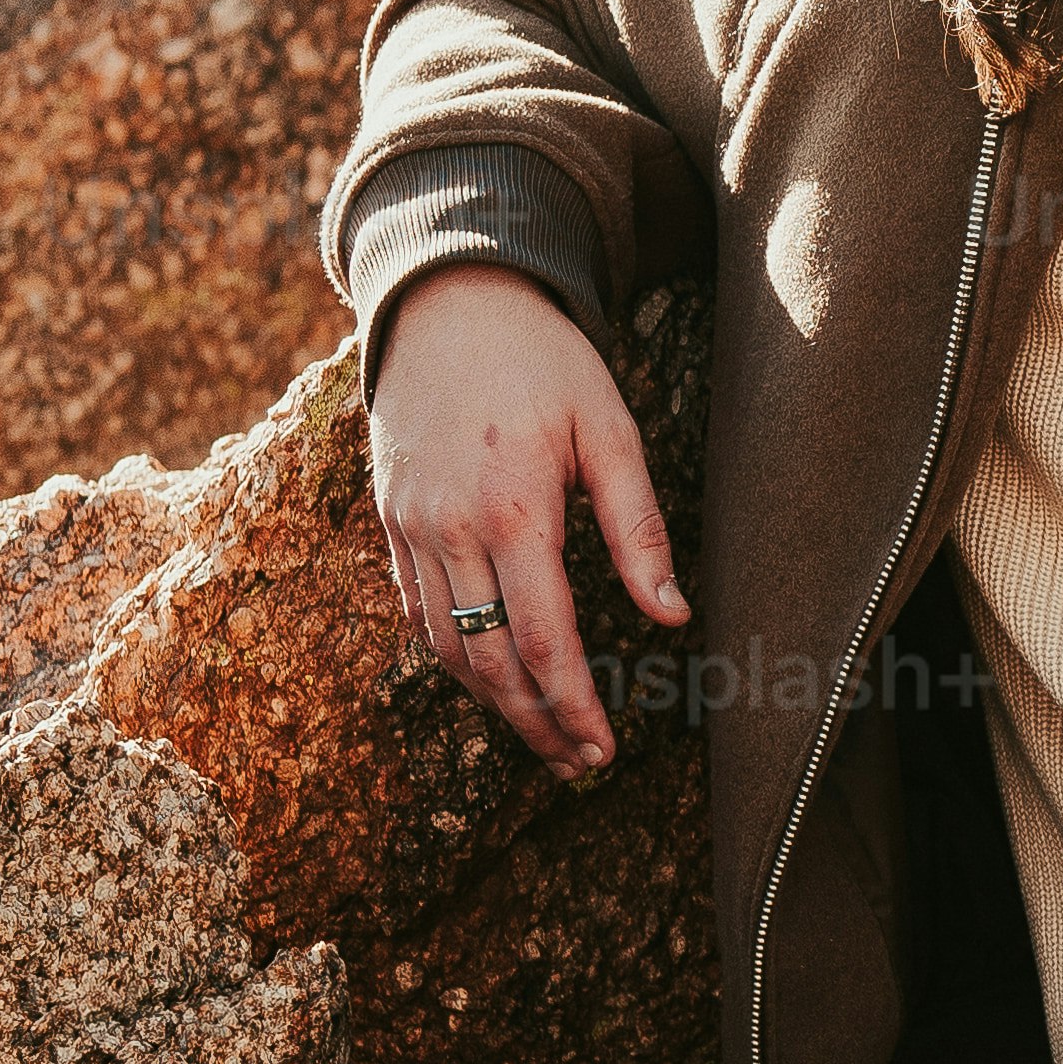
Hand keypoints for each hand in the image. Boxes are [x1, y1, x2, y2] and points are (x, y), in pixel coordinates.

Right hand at [370, 264, 687, 778]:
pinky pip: (416, 611)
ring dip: (492, 703)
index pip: (543, 640)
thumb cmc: (543, 360)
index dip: (573, 706)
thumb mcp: (609, 431)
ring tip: (543, 737)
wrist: (446, 300)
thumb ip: (639, 528)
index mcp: (513, 510)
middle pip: (489, 661)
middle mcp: (449, 529)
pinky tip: (491, 678)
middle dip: (536, 724)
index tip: (603, 751)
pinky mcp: (389, 519)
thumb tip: (674, 617)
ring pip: (445, 646)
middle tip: (578, 763)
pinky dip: (452, 657)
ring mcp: (409, 527)